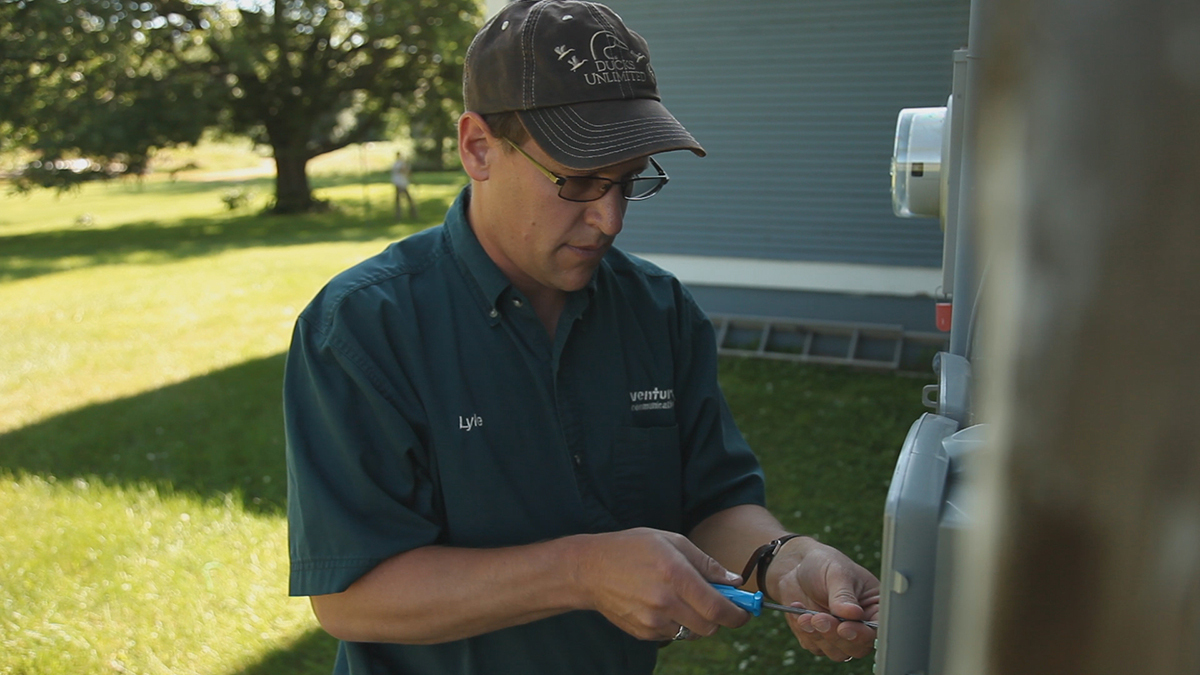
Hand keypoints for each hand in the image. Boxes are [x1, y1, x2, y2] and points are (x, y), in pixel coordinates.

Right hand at [574, 528, 751, 640]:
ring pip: (691, 633)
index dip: (738, 614)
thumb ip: (706, 563)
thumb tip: (734, 580)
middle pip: (709, 627)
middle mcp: (665, 602)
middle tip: (718, 604)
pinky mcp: (643, 632)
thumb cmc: (632, 548)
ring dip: (697, 621)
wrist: (590, 569)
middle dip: (720, 618)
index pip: (718, 608)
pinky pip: (672, 635)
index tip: (744, 612)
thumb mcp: (671, 541)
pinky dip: (677, 624)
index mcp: (676, 576)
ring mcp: (652, 621)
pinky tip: (663, 604)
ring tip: (684, 599)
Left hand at [769, 538, 879, 661]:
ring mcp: (840, 635)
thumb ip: (844, 595)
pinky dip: (804, 631)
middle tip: (819, 617)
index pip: (878, 630)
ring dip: (818, 635)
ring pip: (836, 652)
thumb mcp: (837, 573)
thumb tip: (853, 614)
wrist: (795, 567)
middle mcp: (860, 625)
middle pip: (857, 648)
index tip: (844, 627)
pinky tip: (798, 610)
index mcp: (874, 608)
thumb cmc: (823, 565)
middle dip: (836, 635)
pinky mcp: (820, 639)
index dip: (863, 634)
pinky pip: (814, 646)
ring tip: (804, 614)